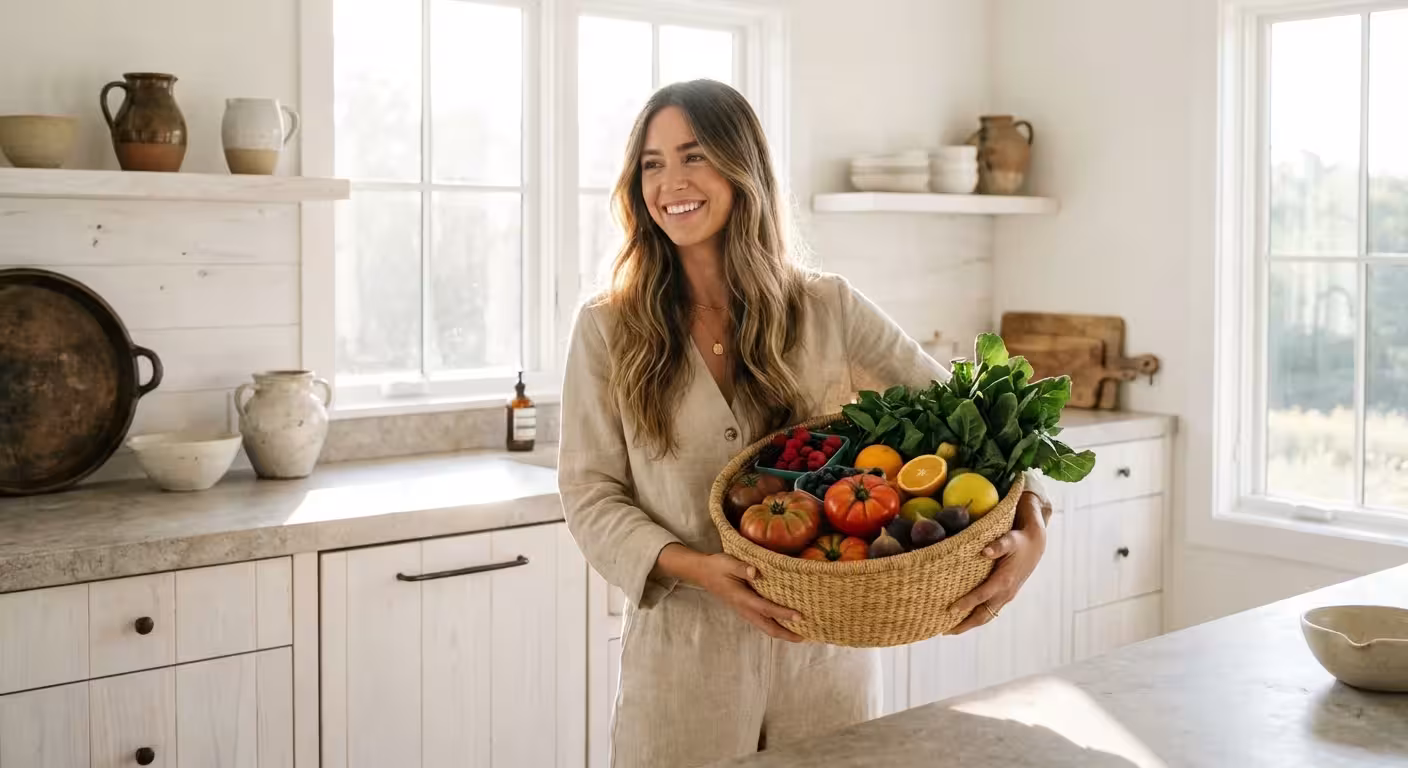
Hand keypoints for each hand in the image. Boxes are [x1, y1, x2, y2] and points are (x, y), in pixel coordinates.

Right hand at [658, 544, 803, 641]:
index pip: (766, 608)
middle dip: (787, 634)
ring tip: (800, 634)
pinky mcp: (745, 610)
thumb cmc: (717, 566)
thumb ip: (743, 568)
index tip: (800, 616)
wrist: (702, 573)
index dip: (783, 613)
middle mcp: (744, 609)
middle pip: (768, 627)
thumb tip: (755, 572)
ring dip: (782, 633)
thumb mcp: (729, 562)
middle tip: (805, 637)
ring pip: (765, 627)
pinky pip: (762, 623)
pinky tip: (785, 624)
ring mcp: (744, 612)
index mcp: (742, 598)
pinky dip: (775, 626)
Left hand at [946, 491, 1046, 634]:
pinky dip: (977, 617)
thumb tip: (985, 552)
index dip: (966, 603)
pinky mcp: (1005, 595)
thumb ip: (998, 546)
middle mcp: (1006, 593)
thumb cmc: (1018, 541)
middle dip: (965, 625)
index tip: (950, 609)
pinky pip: (990, 611)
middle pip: (983, 615)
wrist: (1034, 545)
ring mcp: (1006, 596)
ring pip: (987, 616)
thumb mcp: (1009, 539)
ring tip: (951, 630)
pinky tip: (965, 617)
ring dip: (970, 624)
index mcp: (1004, 581)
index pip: (981, 596)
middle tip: (945, 632)